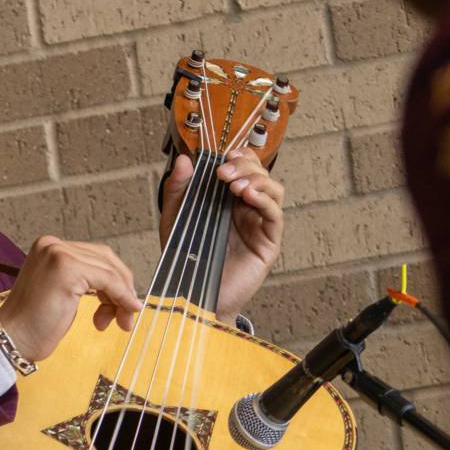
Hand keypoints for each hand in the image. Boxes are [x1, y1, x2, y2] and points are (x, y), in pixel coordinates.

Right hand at [0, 237, 142, 365]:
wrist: (11, 339)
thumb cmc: (33, 324)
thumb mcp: (64, 294)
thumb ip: (87, 283)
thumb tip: (123, 290)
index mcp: (48, 247)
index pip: (95, 255)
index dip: (116, 280)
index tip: (123, 304)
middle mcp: (52, 245)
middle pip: (106, 259)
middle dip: (122, 288)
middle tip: (126, 315)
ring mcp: (58, 254)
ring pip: (109, 270)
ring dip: (122, 297)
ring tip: (118, 322)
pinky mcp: (67, 269)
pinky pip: (109, 280)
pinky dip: (121, 297)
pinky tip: (124, 313)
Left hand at [160, 148, 284, 314]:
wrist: (191, 294)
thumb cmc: (186, 258)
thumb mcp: (175, 218)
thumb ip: (178, 189)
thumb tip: (183, 160)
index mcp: (227, 200)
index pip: (244, 168)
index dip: (240, 156)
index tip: (225, 154)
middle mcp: (247, 209)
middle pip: (260, 174)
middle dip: (244, 166)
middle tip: (223, 172)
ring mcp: (259, 225)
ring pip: (273, 189)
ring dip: (257, 180)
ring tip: (235, 185)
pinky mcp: (268, 242)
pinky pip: (275, 214)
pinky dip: (265, 199)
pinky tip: (248, 196)